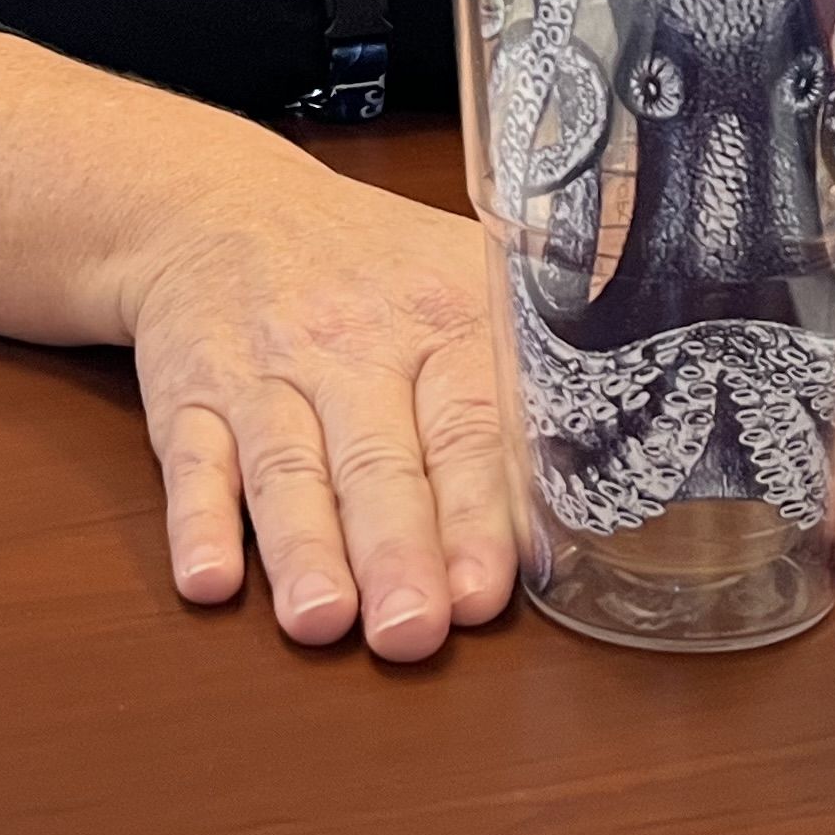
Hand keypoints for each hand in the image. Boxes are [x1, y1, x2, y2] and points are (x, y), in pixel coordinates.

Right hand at [122, 166, 518, 662]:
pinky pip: (190, 459)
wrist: (220, 205)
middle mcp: (351, 345)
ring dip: (303, 548)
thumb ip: (542, 360)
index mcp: (441, 317)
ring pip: (287, 466)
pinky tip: (209, 577)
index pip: (468, 422)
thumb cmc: (369, 266)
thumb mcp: (467, 271)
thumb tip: (643, 443)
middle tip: (413, 628)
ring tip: (321, 621)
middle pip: (377, 458)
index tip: (487, 587)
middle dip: (396, 549)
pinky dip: (195, 521)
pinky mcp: (190, 395)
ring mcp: (265, 370)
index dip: (478, 510)